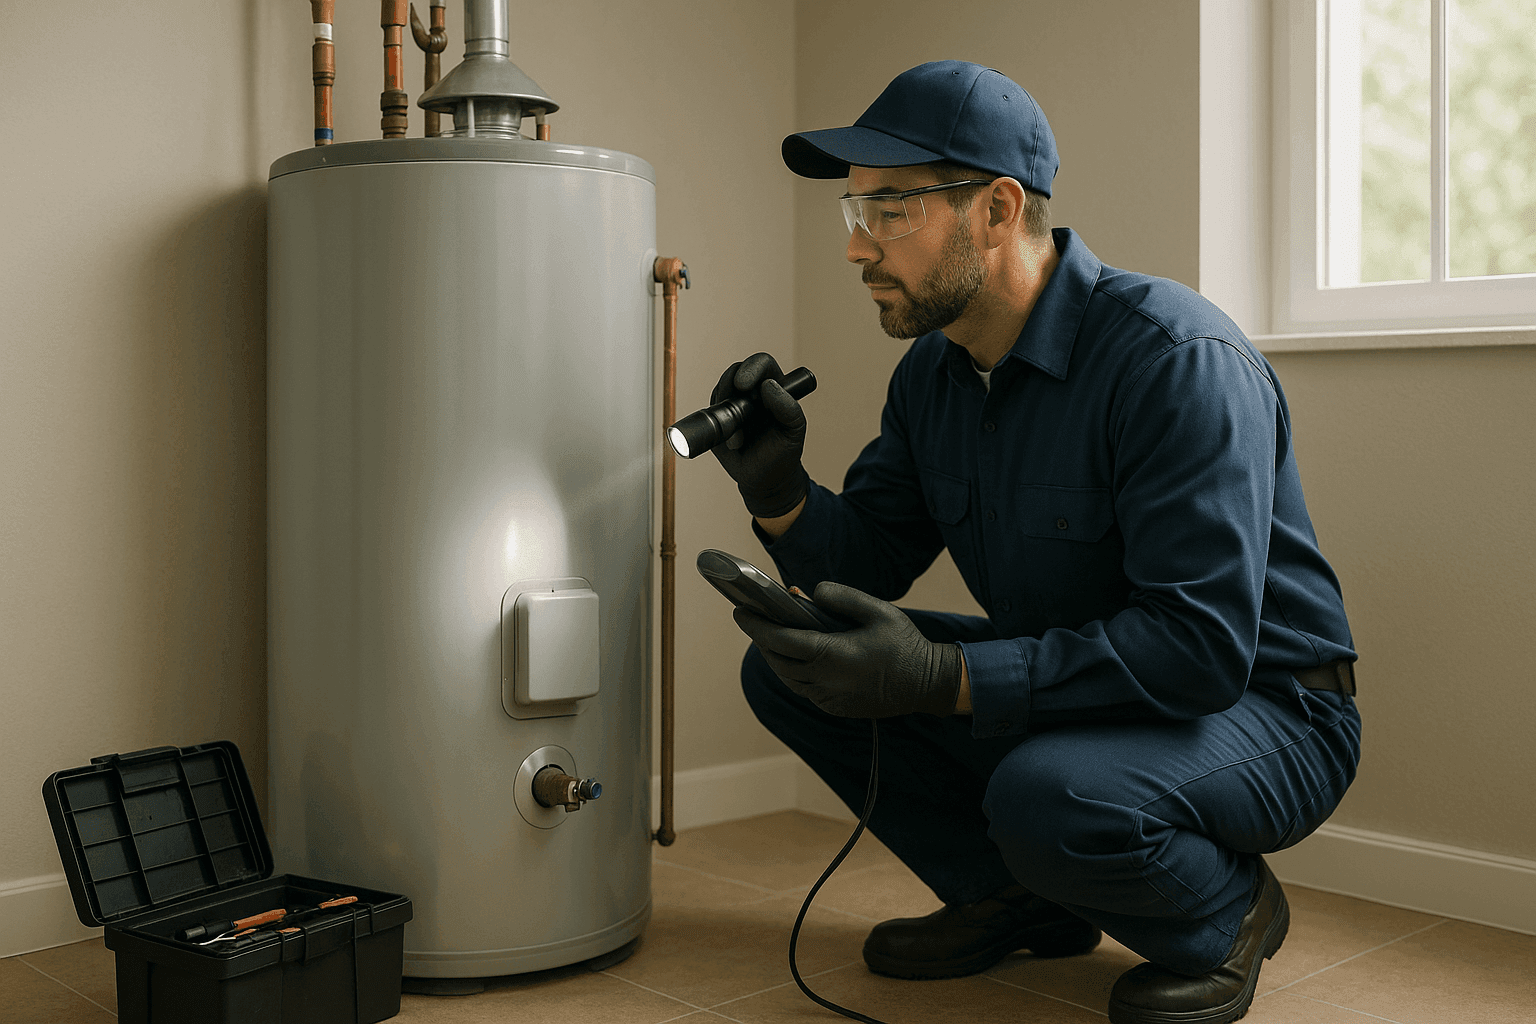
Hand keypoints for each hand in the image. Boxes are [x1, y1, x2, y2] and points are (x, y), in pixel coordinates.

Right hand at [709, 352, 807, 518]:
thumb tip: (768, 386)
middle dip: (730, 382)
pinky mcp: (718, 419)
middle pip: (736, 371)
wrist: (764, 480)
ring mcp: (734, 405)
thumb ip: (788, 408)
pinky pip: (710, 410)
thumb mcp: (793, 432)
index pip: (762, 365)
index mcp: (776, 389)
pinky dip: (715, 421)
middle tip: (733, 399)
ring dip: (724, 408)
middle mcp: (753, 393)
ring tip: (738, 437)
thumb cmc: (782, 455)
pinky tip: (729, 439)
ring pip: (721, 390)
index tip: (746, 385)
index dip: (753, 369)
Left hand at [733, 582, 961, 718]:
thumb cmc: (904, 643)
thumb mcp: (878, 610)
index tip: (740, 611)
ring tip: (768, 636)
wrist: (927, 684)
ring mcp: (830, 699)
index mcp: (835, 655)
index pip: (782, 641)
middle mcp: (827, 682)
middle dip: (761, 641)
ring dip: (774, 658)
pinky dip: (792, 673)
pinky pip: (804, 690)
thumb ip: (843, 598)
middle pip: (778, 662)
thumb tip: (810, 592)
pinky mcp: (836, 708)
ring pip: (788, 679)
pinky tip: (794, 657)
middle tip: (751, 620)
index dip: (757, 626)